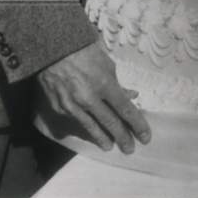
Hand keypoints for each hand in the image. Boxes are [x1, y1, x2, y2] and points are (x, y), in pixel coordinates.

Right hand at [36, 41, 150, 153]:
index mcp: (105, 83)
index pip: (125, 109)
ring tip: (111, 147)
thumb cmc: (83, 51)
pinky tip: (92, 135)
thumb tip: (131, 96)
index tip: (145, 136)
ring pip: (92, 128)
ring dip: (103, 139)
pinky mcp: (59, 108)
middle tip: (130, 148)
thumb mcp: (106, 64)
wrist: (52, 49)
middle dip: (123, 137)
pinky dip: (86, 130)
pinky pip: (76, 123)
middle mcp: (89, 98)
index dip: (137, 124)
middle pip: (110, 123)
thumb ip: (118, 84)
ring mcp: (73, 105)